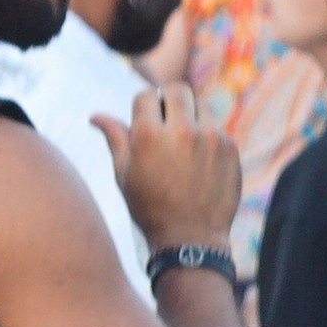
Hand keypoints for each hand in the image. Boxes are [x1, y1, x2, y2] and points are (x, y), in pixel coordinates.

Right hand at [94, 85, 239, 253]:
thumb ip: (115, 138)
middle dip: (168, 99)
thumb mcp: (124, 173)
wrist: (190, 237)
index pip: (146, 95)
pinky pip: (217, 126)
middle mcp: (183, 131)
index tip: (143, 120)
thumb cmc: (149, 206)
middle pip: (178, 90)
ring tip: (183, 140)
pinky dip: (206, 133)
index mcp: (149, 135)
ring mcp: (211, 138)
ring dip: (190, 115)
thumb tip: (95, 115)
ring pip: (201, 105)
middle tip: (165, 119)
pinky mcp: (230, 148)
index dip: (142, 106)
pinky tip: (198, 157)